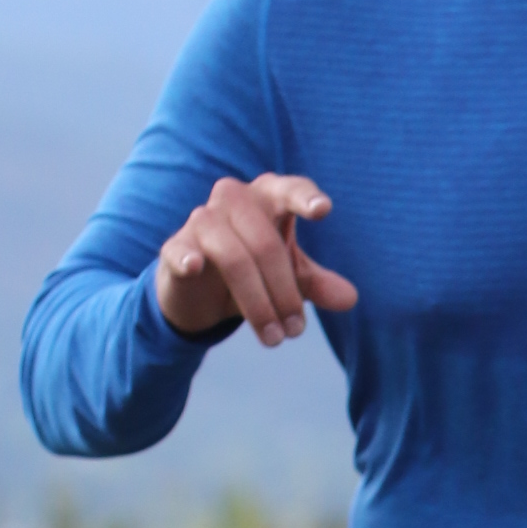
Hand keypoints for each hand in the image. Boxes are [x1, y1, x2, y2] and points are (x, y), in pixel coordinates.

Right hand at [154, 174, 354, 346]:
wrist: (201, 292)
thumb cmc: (255, 271)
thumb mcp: (290, 278)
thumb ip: (318, 284)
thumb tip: (350, 299)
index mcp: (268, 197)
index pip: (289, 189)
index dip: (305, 197)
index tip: (322, 211)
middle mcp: (234, 199)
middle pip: (266, 244)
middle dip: (284, 293)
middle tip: (295, 332)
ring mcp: (202, 220)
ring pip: (234, 257)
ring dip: (257, 303)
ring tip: (273, 338)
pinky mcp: (176, 246)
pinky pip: (182, 250)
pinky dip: (187, 257)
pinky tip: (194, 267)